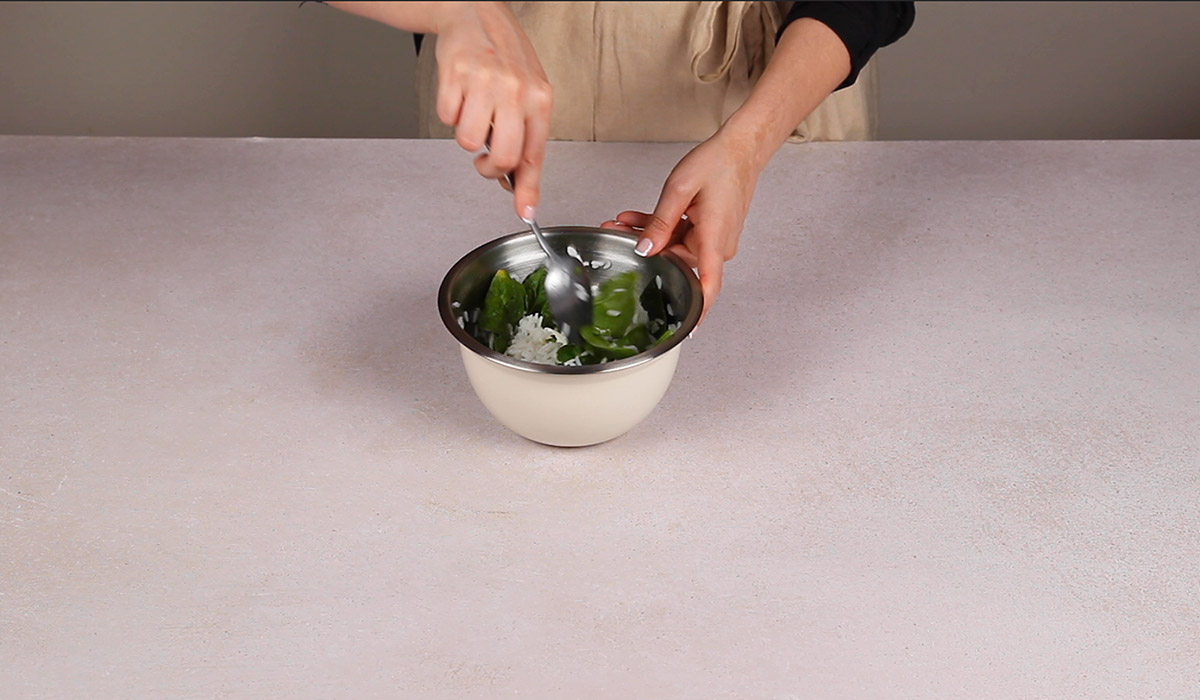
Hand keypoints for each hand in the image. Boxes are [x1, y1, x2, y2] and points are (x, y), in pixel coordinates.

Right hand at [433, 2, 551, 219]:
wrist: (477, 15)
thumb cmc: (505, 60)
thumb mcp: (528, 98)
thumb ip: (525, 141)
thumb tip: (519, 189)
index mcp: (539, 100)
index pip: (534, 156)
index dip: (528, 189)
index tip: (525, 213)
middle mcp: (517, 91)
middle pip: (503, 157)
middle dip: (489, 167)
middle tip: (485, 158)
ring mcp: (486, 82)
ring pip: (468, 142)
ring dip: (466, 134)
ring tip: (474, 110)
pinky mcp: (457, 75)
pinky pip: (447, 117)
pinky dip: (450, 111)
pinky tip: (461, 93)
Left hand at [601, 130, 759, 322]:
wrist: (740, 147)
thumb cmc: (719, 163)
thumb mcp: (679, 189)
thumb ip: (660, 222)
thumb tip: (645, 249)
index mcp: (714, 239)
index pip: (708, 285)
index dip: (698, 310)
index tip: (686, 328)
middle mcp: (717, 244)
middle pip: (677, 261)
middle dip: (646, 251)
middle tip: (615, 236)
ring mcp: (714, 238)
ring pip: (674, 246)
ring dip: (649, 236)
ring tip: (620, 223)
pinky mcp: (709, 229)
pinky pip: (680, 234)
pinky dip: (661, 227)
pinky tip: (636, 218)